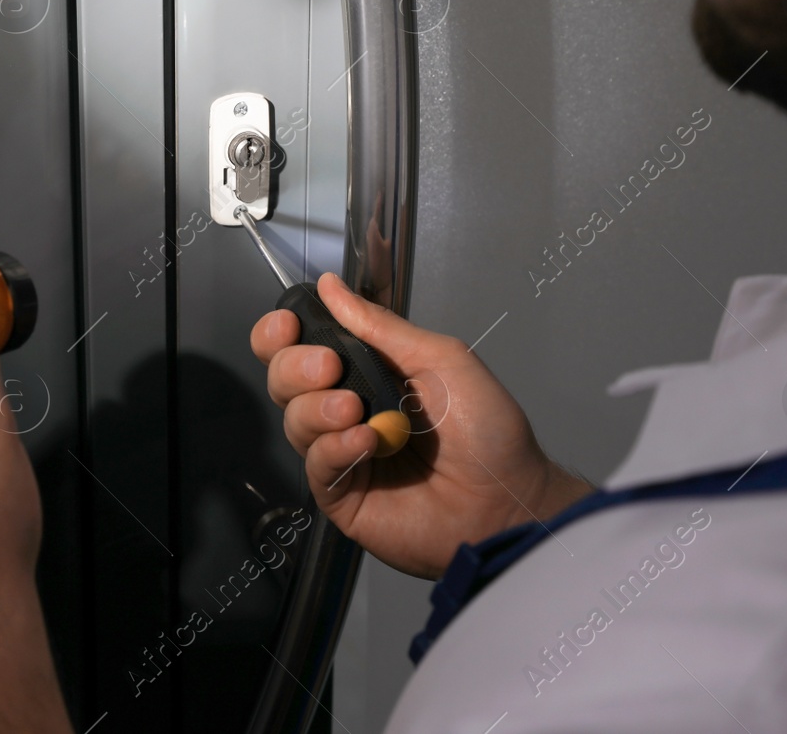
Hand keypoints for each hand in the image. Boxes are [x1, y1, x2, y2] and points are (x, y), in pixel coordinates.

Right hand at [252, 272, 591, 579]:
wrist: (506, 499)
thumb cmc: (487, 429)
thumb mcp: (440, 359)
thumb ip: (381, 326)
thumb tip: (330, 287)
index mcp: (366, 371)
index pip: (300, 346)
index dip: (280, 334)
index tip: (289, 326)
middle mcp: (346, 409)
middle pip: (284, 380)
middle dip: (296, 366)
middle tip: (330, 367)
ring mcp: (341, 453)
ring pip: (294, 420)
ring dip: (318, 408)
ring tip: (357, 411)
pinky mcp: (342, 495)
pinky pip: (315, 465)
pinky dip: (334, 448)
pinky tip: (365, 444)